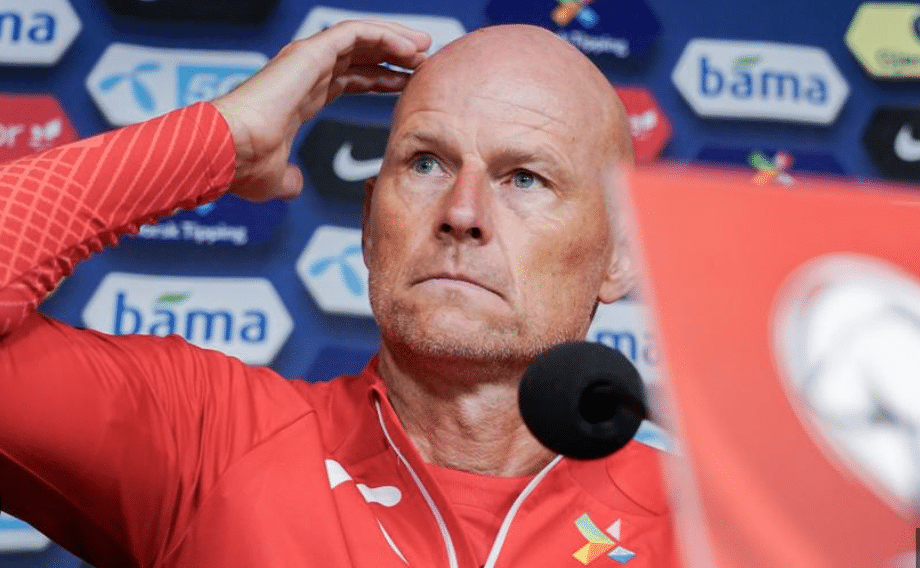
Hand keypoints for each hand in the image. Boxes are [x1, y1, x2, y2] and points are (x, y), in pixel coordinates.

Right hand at [212, 21, 430, 200]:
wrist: (227, 152)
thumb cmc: (242, 167)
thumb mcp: (274, 180)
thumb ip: (288, 180)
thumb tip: (293, 185)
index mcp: (300, 97)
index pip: (349, 79)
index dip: (380, 80)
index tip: (407, 86)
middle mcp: (303, 73)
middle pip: (359, 55)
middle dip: (393, 57)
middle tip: (424, 63)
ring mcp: (305, 60)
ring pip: (360, 37)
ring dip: (395, 41)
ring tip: (424, 49)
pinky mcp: (308, 52)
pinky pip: (355, 33)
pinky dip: (384, 35)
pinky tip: (409, 48)